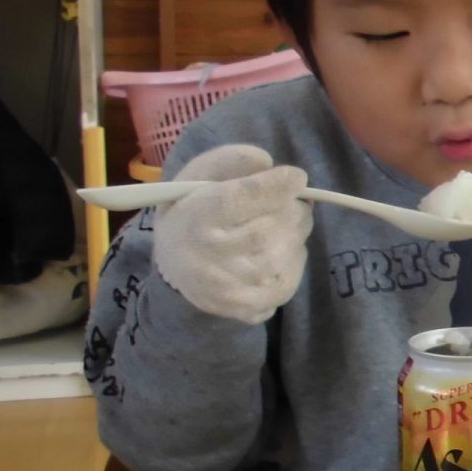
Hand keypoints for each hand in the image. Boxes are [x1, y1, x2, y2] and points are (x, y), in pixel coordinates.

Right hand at [151, 144, 311, 324]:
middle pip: (272, 227)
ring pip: (287, 254)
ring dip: (295, 234)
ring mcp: (229, 289)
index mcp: (194, 218)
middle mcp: (208, 258)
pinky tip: (277, 251)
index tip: (296, 177)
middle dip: (293, 208)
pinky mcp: (246, 309)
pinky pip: (290, 281)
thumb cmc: (193, 212)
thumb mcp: (198, 177)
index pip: (239, 200)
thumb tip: (266, 162)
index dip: (275, 186)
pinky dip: (293, 261)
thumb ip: (230, 161)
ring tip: (282, 225)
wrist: (175, 269)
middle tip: (292, 201)